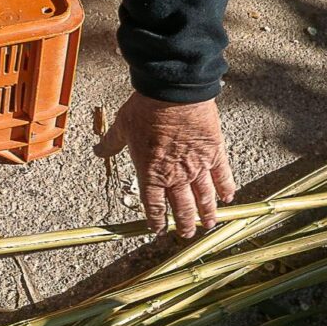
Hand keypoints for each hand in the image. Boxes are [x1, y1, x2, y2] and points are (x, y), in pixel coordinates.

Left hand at [96, 94, 237, 237]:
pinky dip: (226, 188)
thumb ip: (111, 143)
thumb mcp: (122, 126)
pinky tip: (228, 198)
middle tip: (187, 233)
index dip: (157, 221)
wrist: (173, 91)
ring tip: (210, 224)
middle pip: (182, 208)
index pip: (154, 206)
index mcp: (150, 174)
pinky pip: (222, 176)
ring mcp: (197, 166)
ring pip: (204, 197)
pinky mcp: (214, 153)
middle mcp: (175, 176)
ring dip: (207, 213)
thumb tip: (98, 150)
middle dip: (185, 224)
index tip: (159, 229)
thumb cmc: (146, 109)